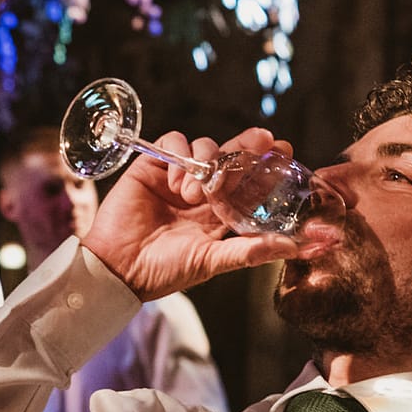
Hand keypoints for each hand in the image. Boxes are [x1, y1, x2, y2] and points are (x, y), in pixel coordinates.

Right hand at [80, 126, 308, 300]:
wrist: (119, 268)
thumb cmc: (163, 271)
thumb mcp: (212, 261)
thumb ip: (250, 251)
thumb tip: (293, 247)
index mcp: (218, 213)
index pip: (247, 182)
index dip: (265, 166)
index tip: (284, 152)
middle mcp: (200, 192)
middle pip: (229, 157)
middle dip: (247, 146)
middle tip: (263, 140)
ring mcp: (175, 178)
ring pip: (203, 147)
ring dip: (205, 164)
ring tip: (195, 194)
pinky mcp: (152, 167)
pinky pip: (172, 143)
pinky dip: (179, 155)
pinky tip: (176, 182)